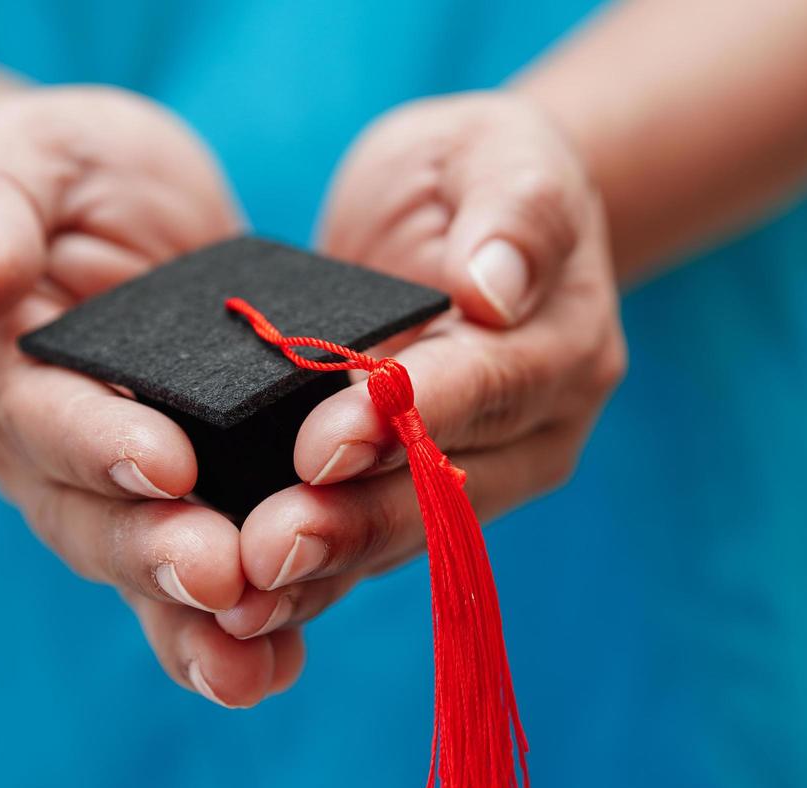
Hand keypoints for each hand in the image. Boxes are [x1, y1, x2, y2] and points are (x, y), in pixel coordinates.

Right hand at [0, 86, 300, 706]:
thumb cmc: (64, 174)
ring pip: (145, 572)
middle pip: (94, 520)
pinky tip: (279, 666)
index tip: (166, 464)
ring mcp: (118, 493)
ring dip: (198, 621)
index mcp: (2, 371)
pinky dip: (239, 630)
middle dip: (156, 554)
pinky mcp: (189, 505)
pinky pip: (201, 579)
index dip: (99, 443)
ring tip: (254, 658)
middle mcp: (53, 453)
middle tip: (221, 578)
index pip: (42, 416)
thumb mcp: (25, 156)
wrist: (115, 211)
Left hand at [216, 92, 625, 641]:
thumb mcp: (500, 155)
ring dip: (325, 569)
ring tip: (245, 598)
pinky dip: (313, 584)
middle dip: (353, 519)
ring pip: (407, 538)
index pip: (488, 387)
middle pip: (446, 489)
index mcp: (561, 346)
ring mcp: (483, 479)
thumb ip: (511, 213)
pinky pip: (371, 550)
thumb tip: (493, 288)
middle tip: (268, 547)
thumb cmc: (476, 173)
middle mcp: (533, 432)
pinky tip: (248, 612)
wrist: (463, 222)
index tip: (323, 439)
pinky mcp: (422, 503)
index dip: (408, 418)